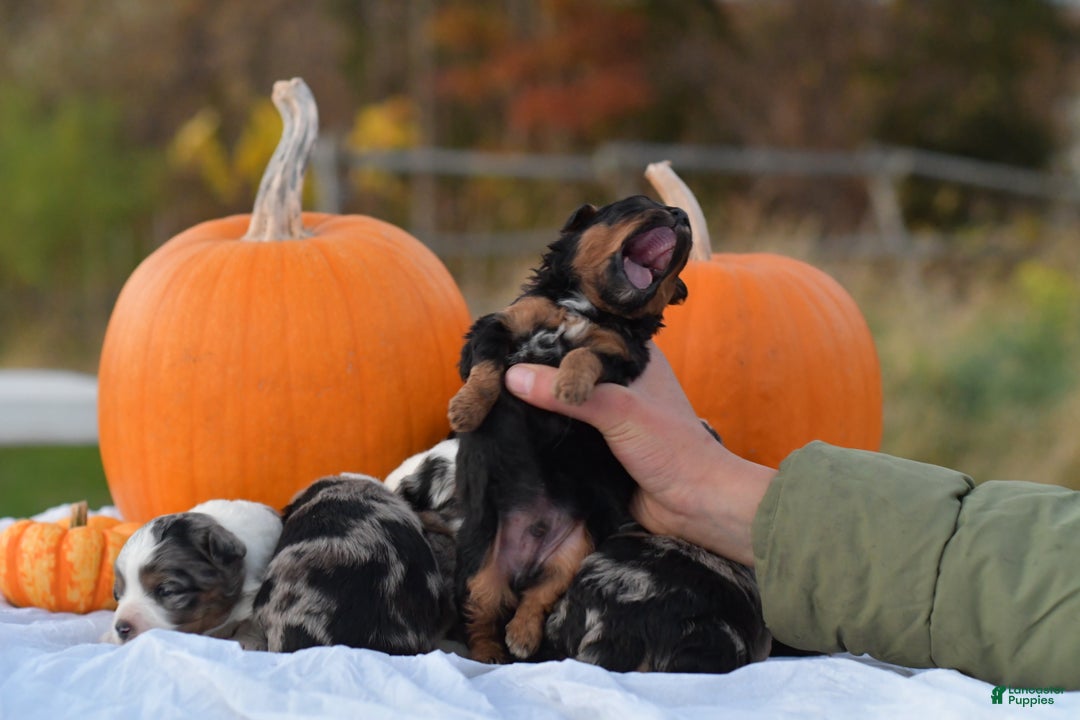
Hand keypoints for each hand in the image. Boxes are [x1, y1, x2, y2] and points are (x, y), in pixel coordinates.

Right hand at [504, 342, 775, 565]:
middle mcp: (614, 375)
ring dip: (528, 400)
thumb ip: (567, 393)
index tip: (502, 330)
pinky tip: (504, 425)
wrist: (695, 506)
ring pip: (556, 396)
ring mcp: (603, 409)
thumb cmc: (671, 449)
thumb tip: (510, 376)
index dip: (542, 328)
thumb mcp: (620, 412)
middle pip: (561, 363)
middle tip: (484, 366)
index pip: (578, 329)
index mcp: (629, 353)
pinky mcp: (593, 441)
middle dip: (527, 366)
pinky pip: (557, 426)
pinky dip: (535, 427)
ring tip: (484, 394)